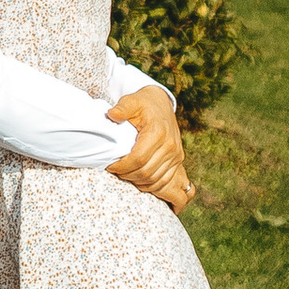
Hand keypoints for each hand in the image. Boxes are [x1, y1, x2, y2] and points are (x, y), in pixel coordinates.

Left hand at [105, 84, 191, 211]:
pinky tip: (140, 183)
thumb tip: (112, 114)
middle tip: (115, 171)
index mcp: (158, 133)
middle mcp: (170, 147)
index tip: (110, 165)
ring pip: (156, 180)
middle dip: (127, 176)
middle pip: (146, 173)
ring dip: (138, 183)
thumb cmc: (143, 103)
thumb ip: (122, 108)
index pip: (138, 159)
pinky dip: (152, 186)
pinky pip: (166, 181)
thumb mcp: (131, 101)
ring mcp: (176, 155)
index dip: (122, 166)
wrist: (161, 103)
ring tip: (124, 175)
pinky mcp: (178, 160)